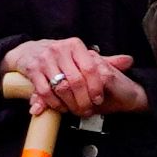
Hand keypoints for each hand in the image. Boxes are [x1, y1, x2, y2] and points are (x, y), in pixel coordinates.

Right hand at [3, 36, 149, 117]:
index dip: (96, 87)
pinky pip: (45, 91)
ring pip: (61, 87)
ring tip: (74, 111)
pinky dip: (53, 103)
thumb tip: (129, 61)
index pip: (90, 68)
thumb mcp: (80, 54)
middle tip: (87, 111)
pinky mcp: (32, 70)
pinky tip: (60, 107)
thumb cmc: (58, 55)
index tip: (98, 100)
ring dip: (69, 104)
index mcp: (74, 45)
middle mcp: (59, 50)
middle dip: (83, 100)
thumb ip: (104, 60)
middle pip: (76, 81)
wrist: (27, 51)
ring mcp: (44, 60)